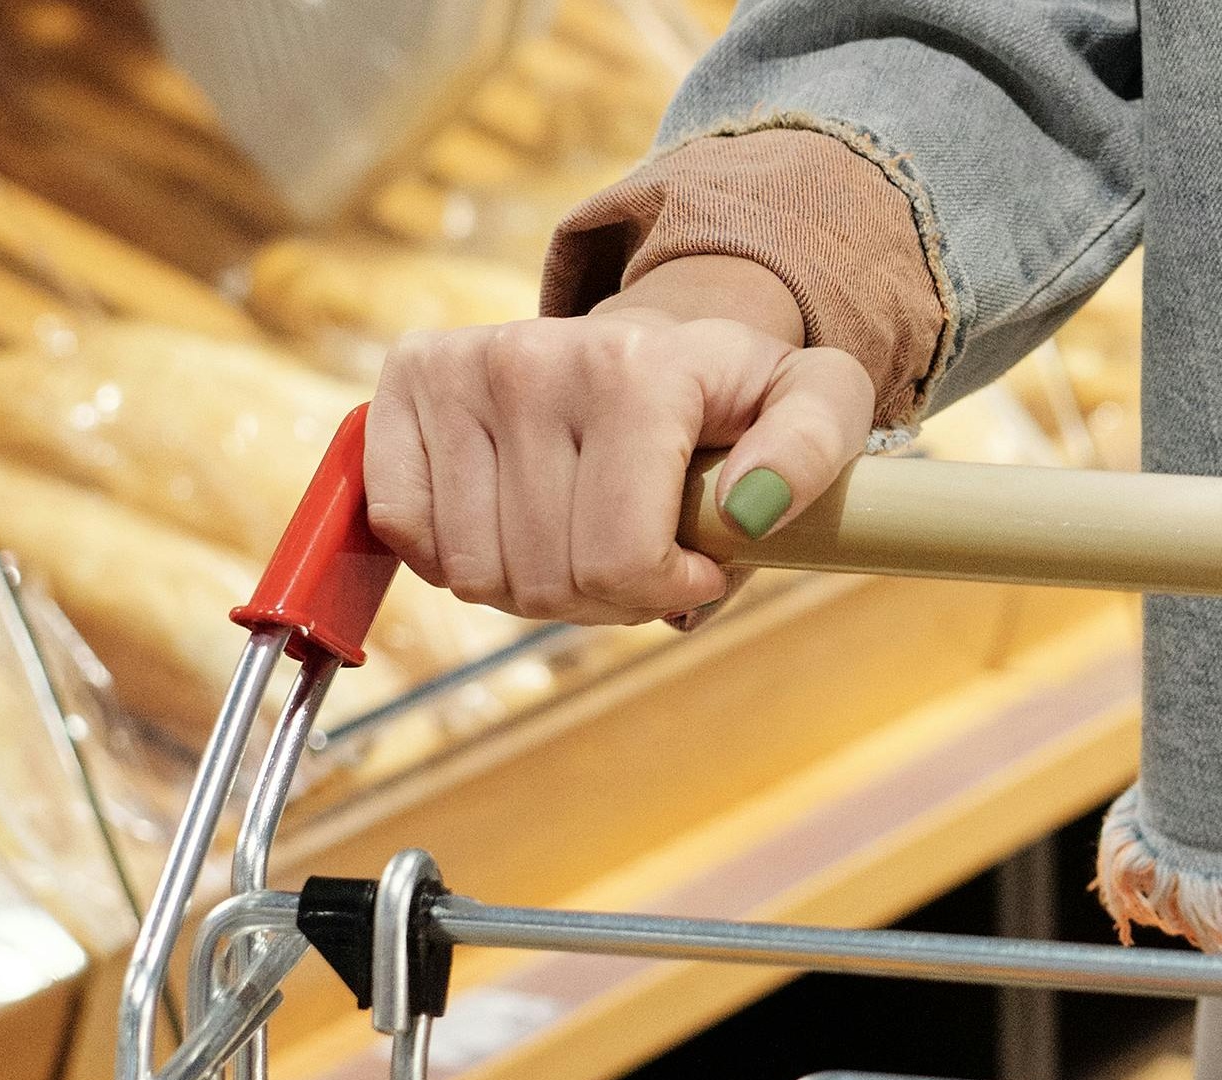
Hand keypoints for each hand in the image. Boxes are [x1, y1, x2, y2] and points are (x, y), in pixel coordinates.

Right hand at [364, 255, 874, 625]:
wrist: (653, 340)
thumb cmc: (735, 397)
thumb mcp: (818, 404)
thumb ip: (813, 447)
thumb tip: (751, 508)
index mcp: (637, 369)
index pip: (621, 559)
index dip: (666, 589)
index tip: (699, 564)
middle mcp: (533, 359)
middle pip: (549, 579)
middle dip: (607, 597)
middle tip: (641, 554)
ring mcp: (457, 370)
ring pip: (478, 574)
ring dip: (537, 588)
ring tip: (584, 536)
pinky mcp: (403, 384)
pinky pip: (410, 534)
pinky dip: (464, 558)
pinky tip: (515, 525)